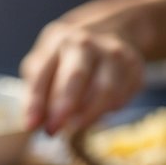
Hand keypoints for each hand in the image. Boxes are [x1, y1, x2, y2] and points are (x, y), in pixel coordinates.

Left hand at [20, 19, 144, 134]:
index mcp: (57, 41)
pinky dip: (108, 111)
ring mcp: (114, 52)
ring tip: (75, 128)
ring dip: (89, 115)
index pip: (42, 73)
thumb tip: (33, 125)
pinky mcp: (135, 66)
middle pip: (76, 76)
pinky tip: (97, 113)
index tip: (30, 126)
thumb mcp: (44, 67)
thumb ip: (36, 94)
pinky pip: (122, 97)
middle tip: (53, 132)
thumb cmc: (66, 58)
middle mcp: (86, 42)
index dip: (36, 102)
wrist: (107, 32)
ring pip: (105, 90)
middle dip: (64, 107)